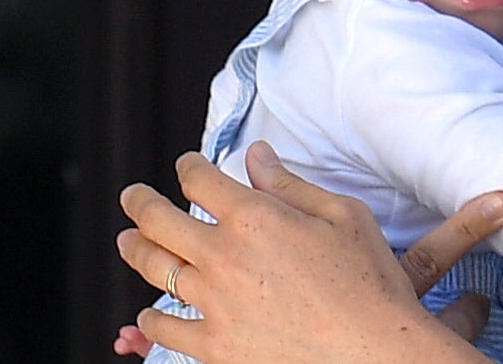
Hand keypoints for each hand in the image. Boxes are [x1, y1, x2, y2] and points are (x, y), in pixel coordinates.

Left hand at [115, 143, 502, 363]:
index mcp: (255, 218)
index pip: (200, 181)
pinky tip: (148, 313)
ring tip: (129, 242)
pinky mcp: (214, 346)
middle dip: (140, 202)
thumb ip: (290, 185)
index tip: (185, 164)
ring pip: (155, 270)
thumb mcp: (343, 214)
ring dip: (136, 250)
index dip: (188, 167)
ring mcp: (213, 304)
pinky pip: (165, 330)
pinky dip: (151, 320)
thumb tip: (257, 157)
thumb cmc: (367, 281)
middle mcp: (223, 257)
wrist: (373, 350)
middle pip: (159, 222)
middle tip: (133, 196)